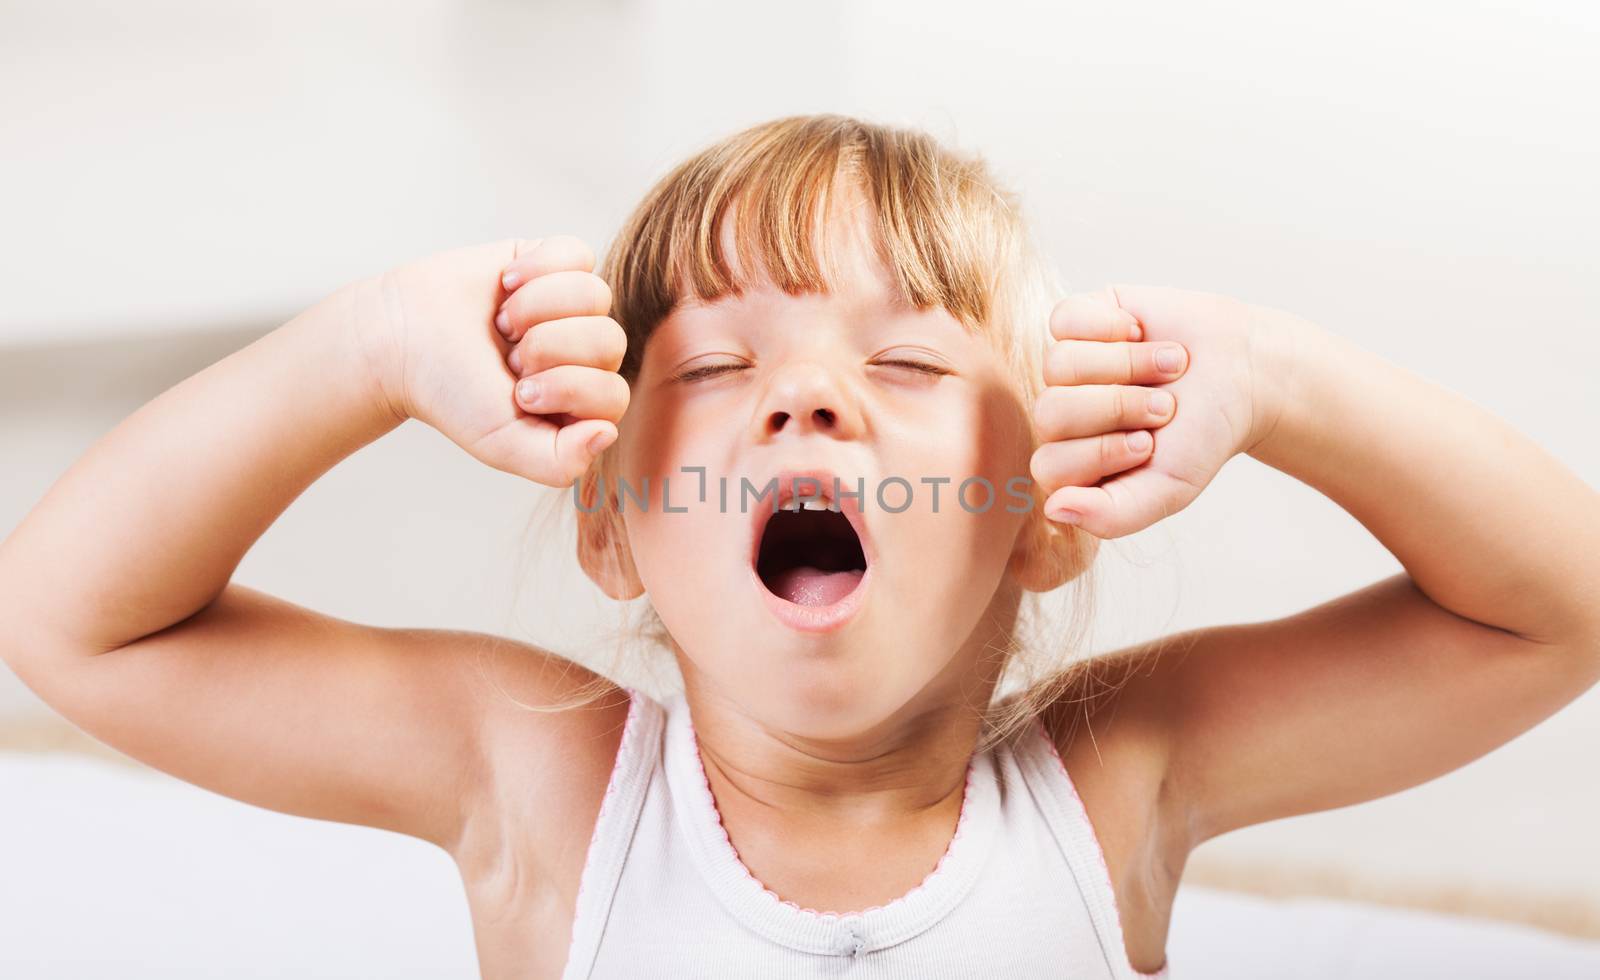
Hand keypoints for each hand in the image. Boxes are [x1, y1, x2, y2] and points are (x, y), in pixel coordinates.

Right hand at [361, 236, 628, 487]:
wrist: (402, 339)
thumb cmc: (452, 394)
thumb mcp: (503, 444)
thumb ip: (560, 462)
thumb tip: (606, 432)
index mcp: (583, 403)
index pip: (612, 395)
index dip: (565, 388)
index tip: (518, 392)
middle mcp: (587, 355)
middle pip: (608, 341)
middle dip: (545, 347)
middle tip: (506, 356)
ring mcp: (575, 307)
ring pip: (596, 296)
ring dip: (535, 308)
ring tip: (502, 323)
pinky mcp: (556, 262)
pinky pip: (578, 254)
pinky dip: (536, 267)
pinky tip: (506, 283)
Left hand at [1031, 285, 1297, 538]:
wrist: (1244, 373)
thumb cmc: (1202, 436)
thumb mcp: (1168, 490)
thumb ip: (1111, 516)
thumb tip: (1055, 509)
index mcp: (1072, 465)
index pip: (1049, 466)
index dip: (1101, 452)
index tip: (1149, 444)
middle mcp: (1061, 417)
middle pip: (1050, 413)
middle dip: (1118, 407)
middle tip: (1164, 405)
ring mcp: (1065, 368)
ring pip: (1059, 365)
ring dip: (1127, 364)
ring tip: (1169, 366)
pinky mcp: (1077, 321)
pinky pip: (1064, 321)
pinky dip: (1113, 326)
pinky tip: (1142, 331)